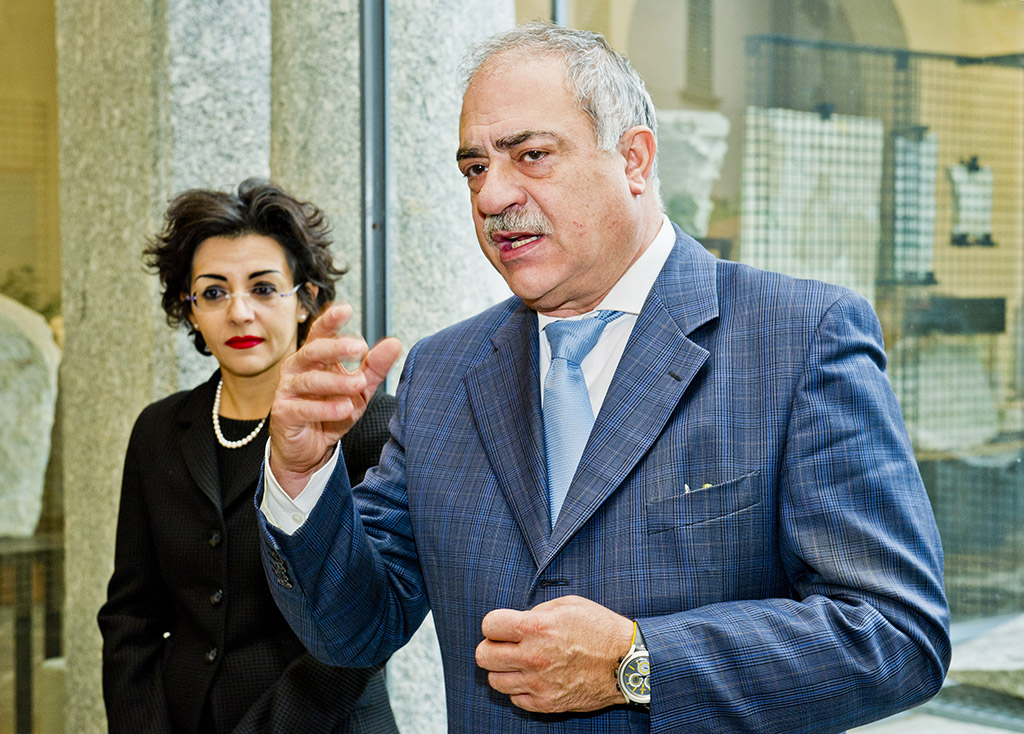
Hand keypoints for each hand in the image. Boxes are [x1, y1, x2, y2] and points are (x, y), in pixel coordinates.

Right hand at [269, 303, 400, 495]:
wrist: (310, 448)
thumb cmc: (332, 410)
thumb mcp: (359, 388)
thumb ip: (374, 366)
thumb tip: (395, 343)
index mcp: (314, 357)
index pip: (320, 332)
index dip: (331, 320)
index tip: (346, 309)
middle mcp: (297, 368)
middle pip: (313, 351)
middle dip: (336, 348)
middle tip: (360, 348)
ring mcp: (288, 390)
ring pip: (310, 380)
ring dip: (337, 382)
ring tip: (359, 383)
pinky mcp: (284, 414)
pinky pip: (304, 409)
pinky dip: (326, 409)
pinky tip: (345, 409)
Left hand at [476, 595, 633, 713]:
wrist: (626, 663)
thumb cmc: (599, 629)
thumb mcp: (568, 605)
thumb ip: (536, 611)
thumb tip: (517, 621)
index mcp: (537, 628)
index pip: (490, 625)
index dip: (494, 623)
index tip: (502, 626)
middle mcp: (533, 657)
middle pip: (484, 656)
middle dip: (490, 647)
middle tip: (504, 645)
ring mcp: (539, 683)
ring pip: (495, 681)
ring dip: (503, 669)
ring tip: (519, 662)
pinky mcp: (547, 703)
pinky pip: (515, 699)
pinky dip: (519, 689)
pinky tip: (533, 678)